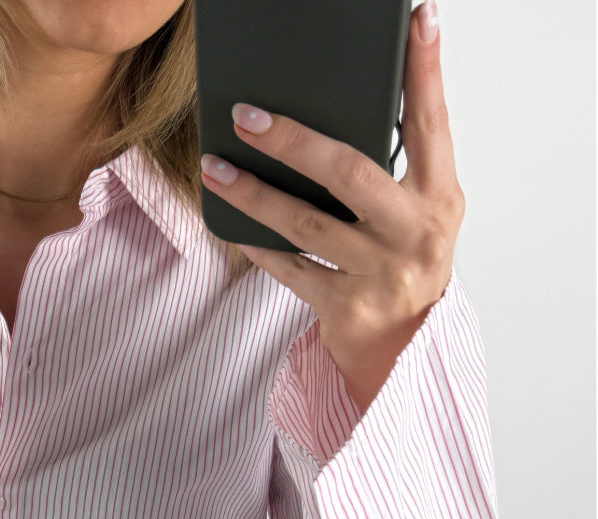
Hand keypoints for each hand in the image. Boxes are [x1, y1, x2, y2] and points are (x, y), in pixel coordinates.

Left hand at [200, 0, 463, 414]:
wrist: (408, 350)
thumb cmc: (405, 266)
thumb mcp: (416, 214)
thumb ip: (392, 170)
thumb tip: (334, 113)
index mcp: (439, 197)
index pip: (433, 122)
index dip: (425, 70)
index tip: (418, 19)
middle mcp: (413, 233)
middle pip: (350, 173)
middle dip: (293, 141)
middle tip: (247, 117)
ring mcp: (379, 274)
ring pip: (307, 224)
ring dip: (255, 194)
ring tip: (215, 167)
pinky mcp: (346, 309)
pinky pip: (291, 270)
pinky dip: (259, 248)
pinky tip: (231, 226)